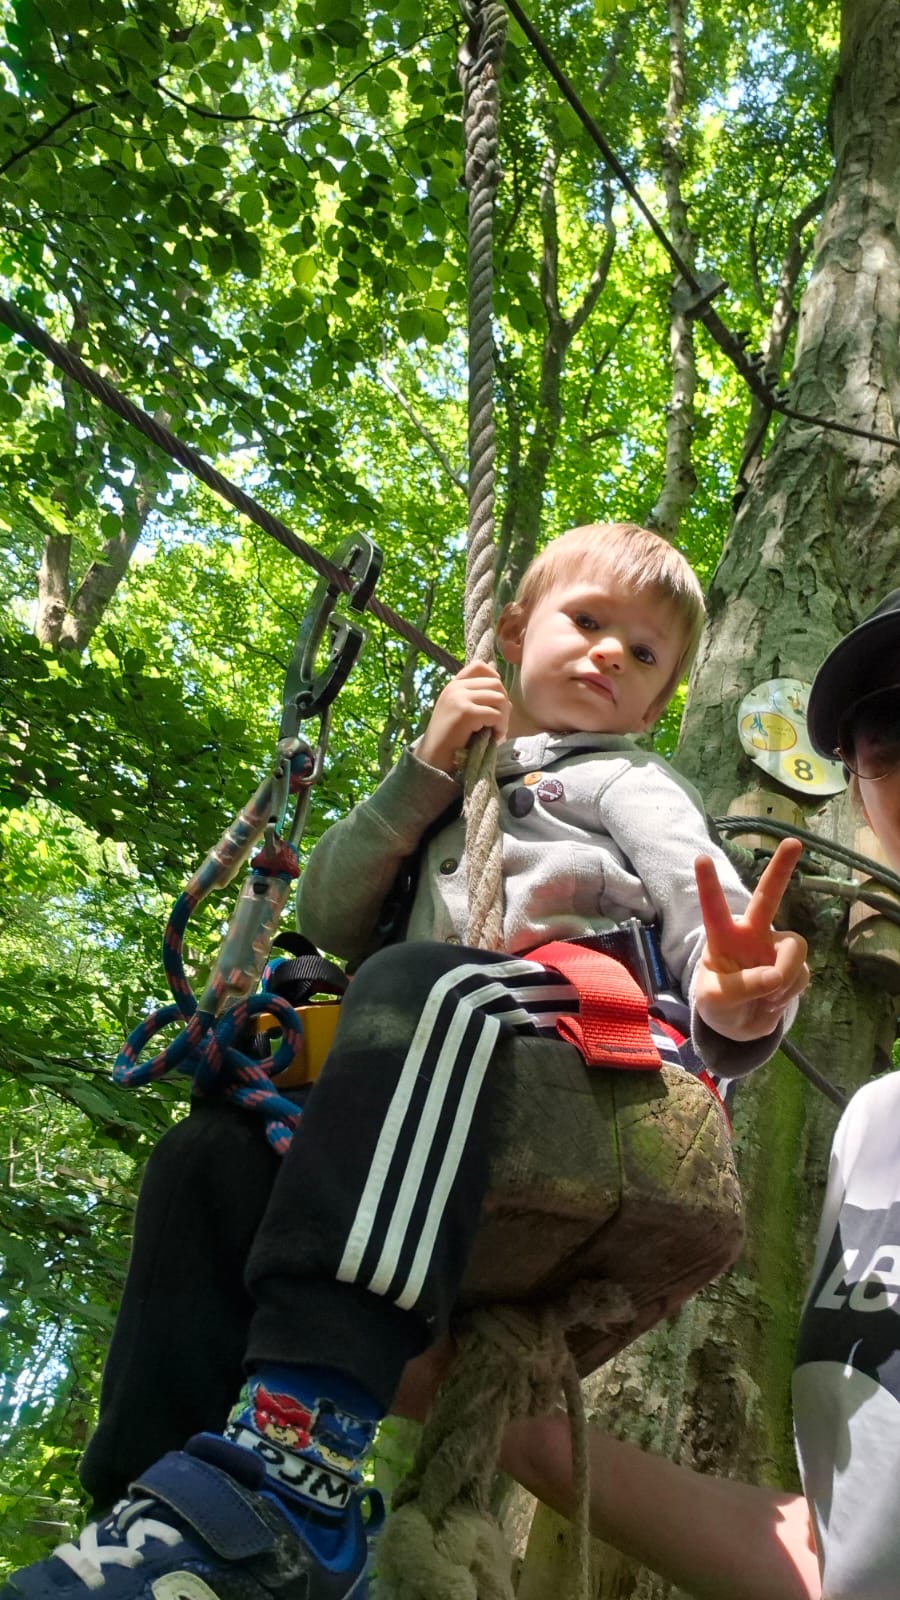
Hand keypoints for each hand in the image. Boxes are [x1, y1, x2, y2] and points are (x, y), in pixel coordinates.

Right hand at [416, 660, 510, 774]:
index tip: (495, 701)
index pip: (480, 666)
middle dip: (504, 704)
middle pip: (495, 683)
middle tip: (499, 723)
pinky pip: (496, 714)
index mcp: (453, 685)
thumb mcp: (460, 712)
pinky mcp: (466, 713)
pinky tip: (493, 737)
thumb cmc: (450, 740)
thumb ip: (476, 699)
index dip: (495, 679)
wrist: (433, 759)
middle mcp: (455, 688)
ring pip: (499, 698)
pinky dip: (500, 727)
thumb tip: (504, 693)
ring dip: (504, 717)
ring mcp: (460, 698)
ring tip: (497, 731)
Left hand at [693, 837, 808, 1041]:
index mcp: (723, 937)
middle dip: (781, 870)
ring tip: (766, 997)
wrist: (740, 1027)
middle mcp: (751, 934)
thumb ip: (742, 986)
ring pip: (794, 948)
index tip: (701, 858)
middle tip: (793, 841)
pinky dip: (789, 993)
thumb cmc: (719, 1004)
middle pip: (767, 897)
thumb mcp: (717, 1000)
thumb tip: (775, 977)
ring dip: (785, 976)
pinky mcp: (795, 966)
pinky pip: (802, 974)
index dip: (708, 885)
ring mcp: (774, 947)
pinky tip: (772, 1002)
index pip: (714, 909)